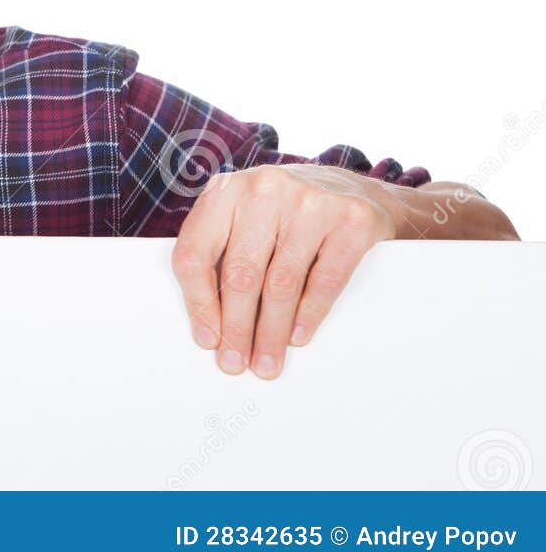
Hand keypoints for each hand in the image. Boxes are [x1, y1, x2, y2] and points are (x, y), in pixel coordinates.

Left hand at [170, 164, 394, 378]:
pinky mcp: (351, 219)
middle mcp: (264, 189)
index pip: (196, 253)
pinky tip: (298, 336)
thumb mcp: (243, 215)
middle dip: (237, 328)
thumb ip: (220, 251)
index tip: (207, 338)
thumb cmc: (286, 210)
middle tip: (235, 362)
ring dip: (272, 332)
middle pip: (240, 274)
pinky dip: (309, 314)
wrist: (354, 190)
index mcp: (226, 189)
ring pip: (282, 283)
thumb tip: (210, 322)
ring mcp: (310, 202)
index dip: (198, 303)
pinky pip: (325, 280)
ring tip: (267, 361)